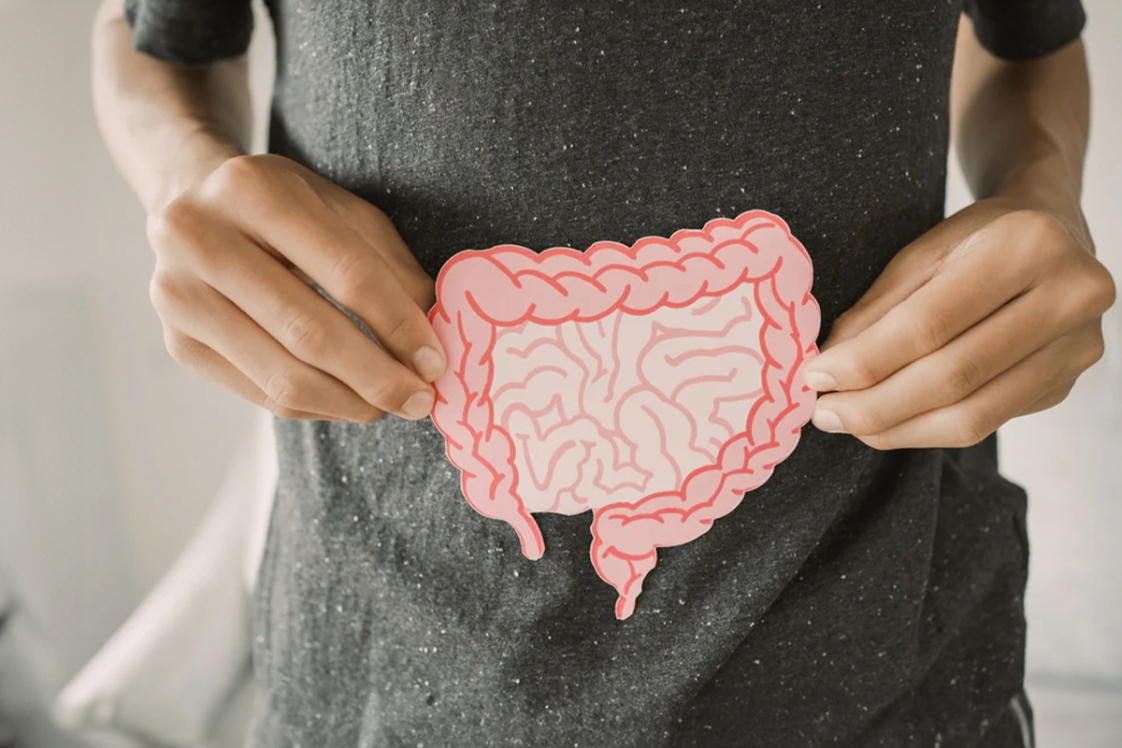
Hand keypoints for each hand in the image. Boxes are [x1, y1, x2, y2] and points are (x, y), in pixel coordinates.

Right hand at [147, 154, 445, 422]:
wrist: (192, 205)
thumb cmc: (286, 208)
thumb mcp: (345, 214)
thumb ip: (393, 271)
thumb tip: (435, 340)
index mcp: (253, 189)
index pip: (346, 272)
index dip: (398, 323)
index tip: (436, 361)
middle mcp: (200, 239)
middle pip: (309, 332)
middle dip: (378, 377)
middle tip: (422, 400)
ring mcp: (179, 297)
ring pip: (284, 376)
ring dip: (351, 402)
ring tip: (391, 405)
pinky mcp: (178, 344)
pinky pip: (263, 395)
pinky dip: (318, 407)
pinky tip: (350, 401)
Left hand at [803, 199, 1114, 448]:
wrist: (1054, 233)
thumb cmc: (977, 240)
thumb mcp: (921, 253)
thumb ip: (877, 311)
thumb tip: (828, 371)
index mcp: (1027, 246)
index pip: (930, 324)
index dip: (866, 360)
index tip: (814, 378)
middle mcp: (1068, 298)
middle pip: (953, 377)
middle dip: (876, 405)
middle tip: (824, 415)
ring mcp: (1077, 347)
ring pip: (973, 416)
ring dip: (898, 430)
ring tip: (850, 425)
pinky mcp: (1066, 383)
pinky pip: (987, 423)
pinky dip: (928, 430)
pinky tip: (891, 423)